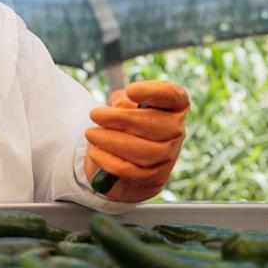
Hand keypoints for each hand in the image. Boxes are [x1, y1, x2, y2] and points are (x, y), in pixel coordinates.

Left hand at [84, 80, 188, 202]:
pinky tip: (95, 153)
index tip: (131, 90)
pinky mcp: (156, 177)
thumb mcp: (121, 104)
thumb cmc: (124, 122)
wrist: (121, 156)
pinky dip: (111, 162)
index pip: (173, 96)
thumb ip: (122, 101)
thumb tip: (121, 109)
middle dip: (121, 119)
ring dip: (112, 142)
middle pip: (153, 124)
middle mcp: (176, 130)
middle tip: (94, 114)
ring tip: (90, 133)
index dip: (154, 92)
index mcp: (173, 106)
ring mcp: (169, 155)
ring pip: (145, 152)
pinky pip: (134, 171)